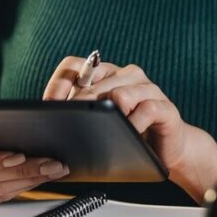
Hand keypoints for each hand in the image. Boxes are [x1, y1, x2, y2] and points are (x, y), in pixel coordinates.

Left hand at [43, 57, 216, 201]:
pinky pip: (146, 110)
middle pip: (93, 84)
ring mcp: (148, 89)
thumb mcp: (100, 122)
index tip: (48, 105)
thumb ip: (79, 114)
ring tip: (102, 131)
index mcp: (106, 74)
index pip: (74, 65)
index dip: (58, 83)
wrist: (167, 150)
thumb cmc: (128, 135)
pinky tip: (128, 135)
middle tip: (69, 125)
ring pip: (119, 94)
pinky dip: (133, 125)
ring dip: (107, 115)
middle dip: (77, 107)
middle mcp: (127, 75)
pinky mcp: (165, 107)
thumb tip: (49, 119)